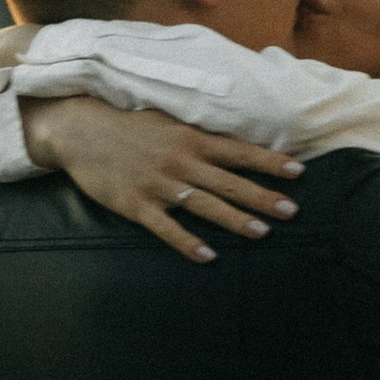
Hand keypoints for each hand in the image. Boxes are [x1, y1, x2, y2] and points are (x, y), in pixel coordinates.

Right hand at [21, 98, 301, 260]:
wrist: (79, 130)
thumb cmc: (128, 125)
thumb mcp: (168, 122)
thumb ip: (200, 136)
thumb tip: (234, 146)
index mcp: (190, 139)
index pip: (239, 151)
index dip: (270, 162)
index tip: (299, 172)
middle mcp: (180, 161)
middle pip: (229, 181)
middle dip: (263, 196)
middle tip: (293, 211)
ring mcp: (159, 184)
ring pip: (204, 204)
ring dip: (235, 219)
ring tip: (263, 233)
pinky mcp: (136, 204)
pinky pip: (166, 228)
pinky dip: (187, 242)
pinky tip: (208, 257)